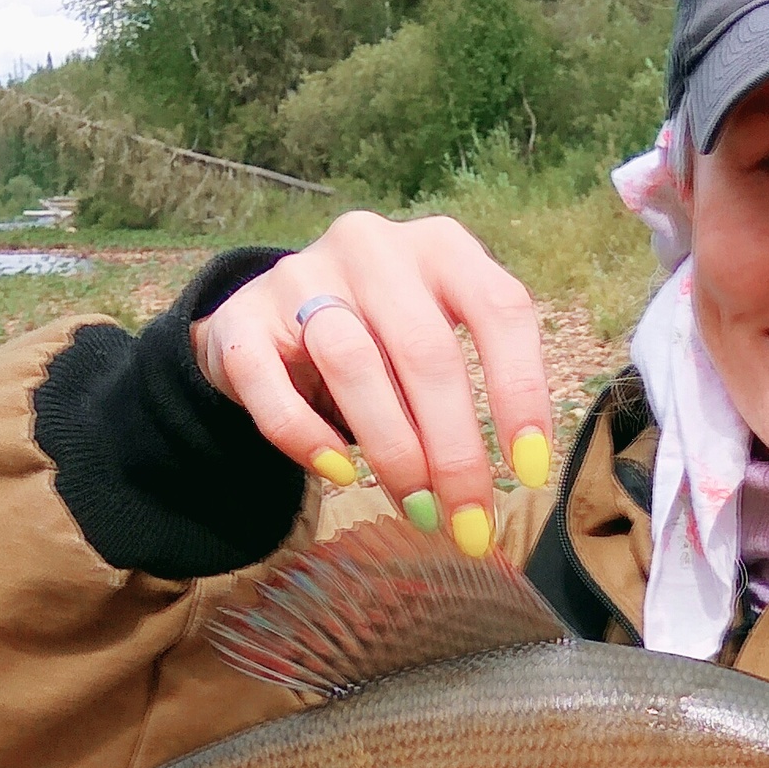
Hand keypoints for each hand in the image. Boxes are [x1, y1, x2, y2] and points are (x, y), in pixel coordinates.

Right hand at [194, 210, 555, 542]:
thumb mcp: (430, 343)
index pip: (499, 309)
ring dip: (393, 449)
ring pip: (352, 363)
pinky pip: (269, 382)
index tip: (528, 470)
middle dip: (454, 451)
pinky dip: (306, 436)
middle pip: (426, 352)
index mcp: (439, 246)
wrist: (265, 323)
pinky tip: (339, 475)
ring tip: (418, 510)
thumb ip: (465, 392)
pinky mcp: (240, 318)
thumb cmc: (374, 341)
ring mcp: (300, 275)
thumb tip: (496, 487)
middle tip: (469, 521)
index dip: (521, 391)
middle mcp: (373, 247)